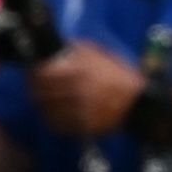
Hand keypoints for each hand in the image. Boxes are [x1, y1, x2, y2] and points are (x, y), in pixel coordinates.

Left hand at [28, 41, 143, 137]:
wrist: (139, 103)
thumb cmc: (120, 76)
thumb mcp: (101, 54)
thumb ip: (78, 49)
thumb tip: (58, 45)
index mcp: (78, 70)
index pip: (42, 72)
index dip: (32, 72)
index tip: (31, 72)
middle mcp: (76, 90)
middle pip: (40, 92)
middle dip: (34, 90)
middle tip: (34, 88)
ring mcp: (79, 109)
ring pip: (46, 109)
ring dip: (41, 106)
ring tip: (43, 102)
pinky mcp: (83, 126)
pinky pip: (58, 125)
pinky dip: (52, 121)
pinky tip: (53, 116)